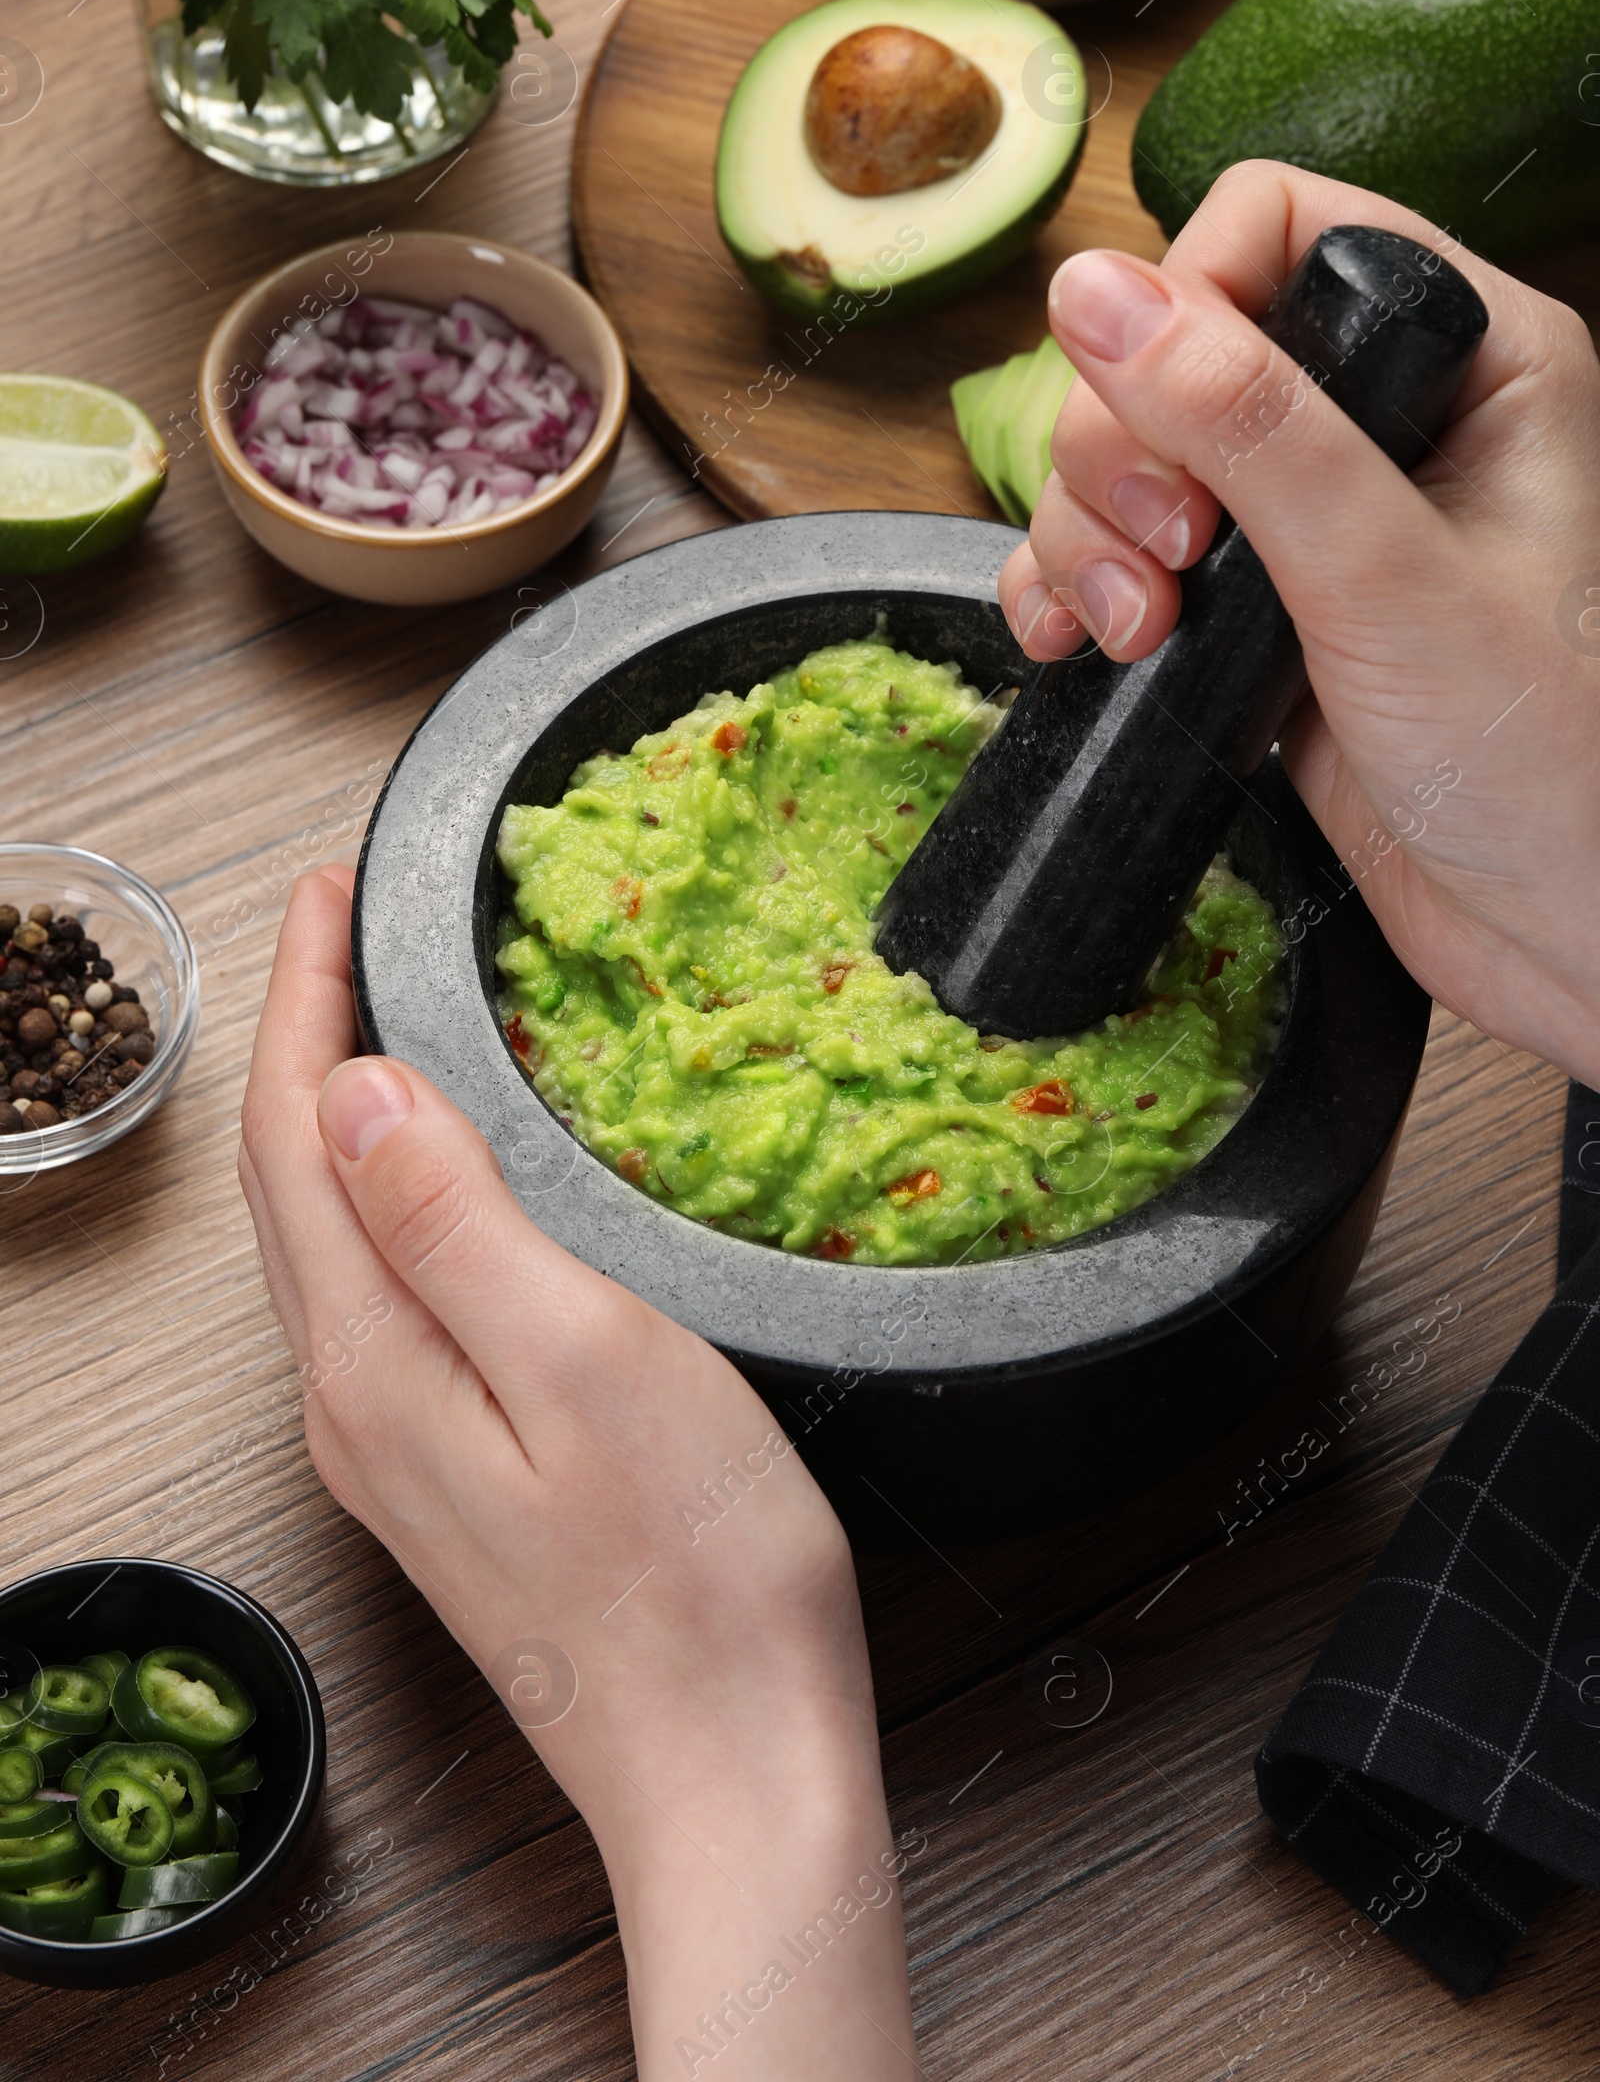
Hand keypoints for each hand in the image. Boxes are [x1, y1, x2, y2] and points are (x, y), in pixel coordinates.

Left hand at [238, 866, 917, 2080]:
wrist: (732, 1777)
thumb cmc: (695, 1583)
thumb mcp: (589, 1361)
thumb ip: (458, 1222)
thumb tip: (355, 1092)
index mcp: (376, 1363)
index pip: (297, 1141)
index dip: (306, 999)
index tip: (330, 890)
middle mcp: (357, 1411)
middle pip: (290, 1190)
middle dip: (305, 1041)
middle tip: (342, 930)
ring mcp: (398, 1457)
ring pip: (328, 1247)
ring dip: (336, 1120)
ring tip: (372, 1024)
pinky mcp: (452, 1485)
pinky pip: (379, 1303)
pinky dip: (385, 1205)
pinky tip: (434, 1189)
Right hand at [997, 159, 1599, 1088]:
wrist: (1569, 942)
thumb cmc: (1549, 767)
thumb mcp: (1385, 578)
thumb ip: (1247, 425)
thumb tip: (1095, 290)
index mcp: (1468, 355)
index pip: (1272, 227)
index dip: (1185, 311)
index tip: (1171, 439)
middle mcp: (1383, 420)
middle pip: (1170, 344)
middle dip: (1121, 453)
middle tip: (1165, 561)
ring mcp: (1311, 520)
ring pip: (1127, 453)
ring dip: (1088, 535)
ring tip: (1134, 633)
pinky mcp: (1256, 610)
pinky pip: (1118, 551)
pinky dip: (1072, 587)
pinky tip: (1075, 643)